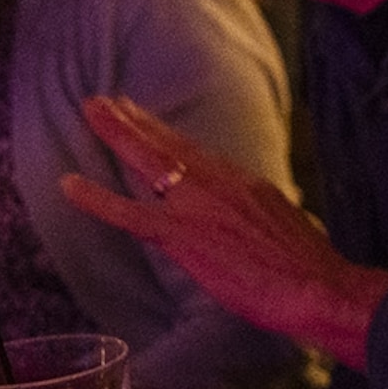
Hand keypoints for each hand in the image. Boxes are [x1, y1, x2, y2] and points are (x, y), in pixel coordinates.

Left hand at [58, 96, 387, 367]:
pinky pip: (128, 212)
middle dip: (138, 121)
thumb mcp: (293, 229)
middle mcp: (222, 183)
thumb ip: (270, 220)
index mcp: (248, 183)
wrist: (318, 286)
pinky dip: (96, 198)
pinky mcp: (182, 234)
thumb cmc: (313, 270)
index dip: (169, 136)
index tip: (149, 121)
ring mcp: (199, 205)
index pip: (199, 154)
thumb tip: (272, 225)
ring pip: (149, 160)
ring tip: (93, 110)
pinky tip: (69, 184)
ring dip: (118, 133)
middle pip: (172, 144)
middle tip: (109, 102)